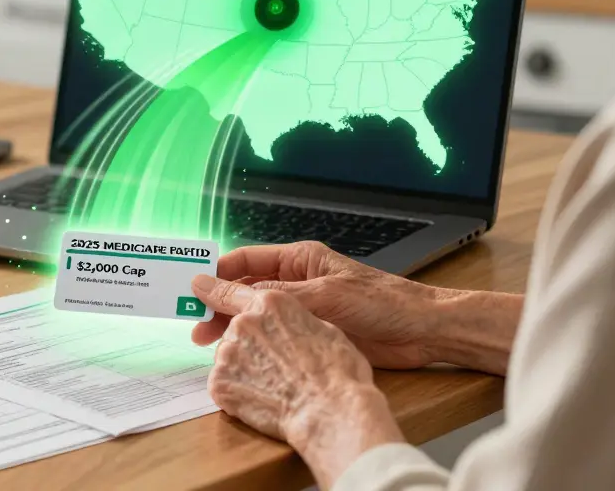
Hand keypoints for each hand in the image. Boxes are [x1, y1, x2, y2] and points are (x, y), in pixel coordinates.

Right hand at [192, 241, 443, 369]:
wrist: (422, 331)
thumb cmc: (380, 302)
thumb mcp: (319, 296)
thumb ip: (268, 294)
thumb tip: (222, 287)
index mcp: (299, 260)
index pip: (245, 261)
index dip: (217, 273)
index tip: (192, 288)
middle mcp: (298, 282)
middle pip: (246, 290)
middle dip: (220, 306)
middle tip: (197, 326)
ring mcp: (305, 309)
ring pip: (259, 316)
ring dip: (236, 327)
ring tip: (212, 345)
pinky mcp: (313, 334)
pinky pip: (276, 337)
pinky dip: (258, 344)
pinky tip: (244, 355)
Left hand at [193, 276, 403, 487]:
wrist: (329, 411)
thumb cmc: (337, 371)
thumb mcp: (322, 328)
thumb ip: (292, 319)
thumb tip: (287, 324)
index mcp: (269, 304)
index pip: (230, 292)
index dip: (214, 291)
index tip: (198, 287)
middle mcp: (243, 323)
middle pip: (235, 331)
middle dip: (249, 345)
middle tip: (275, 367)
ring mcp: (227, 354)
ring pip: (229, 357)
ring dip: (244, 368)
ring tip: (274, 387)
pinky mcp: (219, 384)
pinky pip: (224, 384)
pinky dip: (238, 392)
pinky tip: (263, 401)